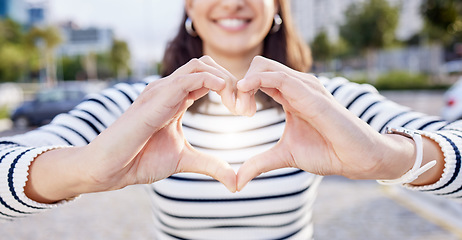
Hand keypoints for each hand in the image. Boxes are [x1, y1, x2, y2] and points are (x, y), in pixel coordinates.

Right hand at [26, 56, 237, 202]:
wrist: (110, 168)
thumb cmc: (140, 160)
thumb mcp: (185, 160)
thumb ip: (211, 165)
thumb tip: (236, 182)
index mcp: (176, 99)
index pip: (210, 79)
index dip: (232, 91)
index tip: (247, 113)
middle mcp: (169, 89)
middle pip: (209, 66)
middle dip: (234, 83)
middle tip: (247, 109)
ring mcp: (161, 90)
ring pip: (201, 66)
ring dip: (226, 81)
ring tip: (238, 106)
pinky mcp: (156, 97)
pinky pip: (188, 78)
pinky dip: (212, 81)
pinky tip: (225, 96)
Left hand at [235, 56, 415, 189]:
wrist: (356, 158)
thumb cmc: (327, 152)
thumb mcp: (284, 156)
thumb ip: (259, 163)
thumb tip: (237, 182)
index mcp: (288, 94)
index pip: (257, 77)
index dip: (239, 90)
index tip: (234, 112)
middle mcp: (296, 85)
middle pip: (257, 65)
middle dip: (239, 83)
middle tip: (236, 110)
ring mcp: (304, 86)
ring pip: (263, 66)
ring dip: (245, 85)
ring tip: (243, 112)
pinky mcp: (311, 93)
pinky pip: (279, 77)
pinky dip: (257, 83)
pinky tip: (249, 105)